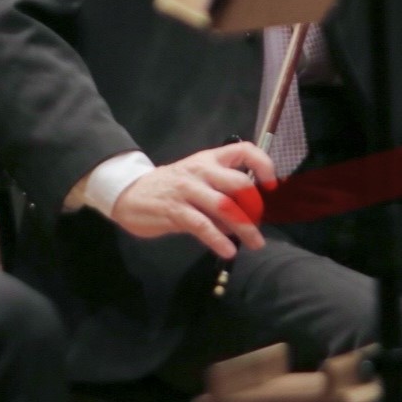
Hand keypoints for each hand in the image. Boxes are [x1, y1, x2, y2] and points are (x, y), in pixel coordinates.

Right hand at [108, 142, 274, 259]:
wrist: (130, 193)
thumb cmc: (170, 188)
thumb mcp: (196, 182)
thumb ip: (220, 196)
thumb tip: (246, 218)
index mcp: (209, 159)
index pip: (243, 150)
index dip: (263, 164)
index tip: (271, 185)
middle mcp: (201, 170)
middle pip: (238, 183)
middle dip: (255, 206)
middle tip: (259, 223)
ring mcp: (187, 189)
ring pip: (224, 206)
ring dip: (244, 227)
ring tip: (255, 243)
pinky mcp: (175, 210)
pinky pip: (202, 225)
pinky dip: (218, 239)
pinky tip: (228, 251)